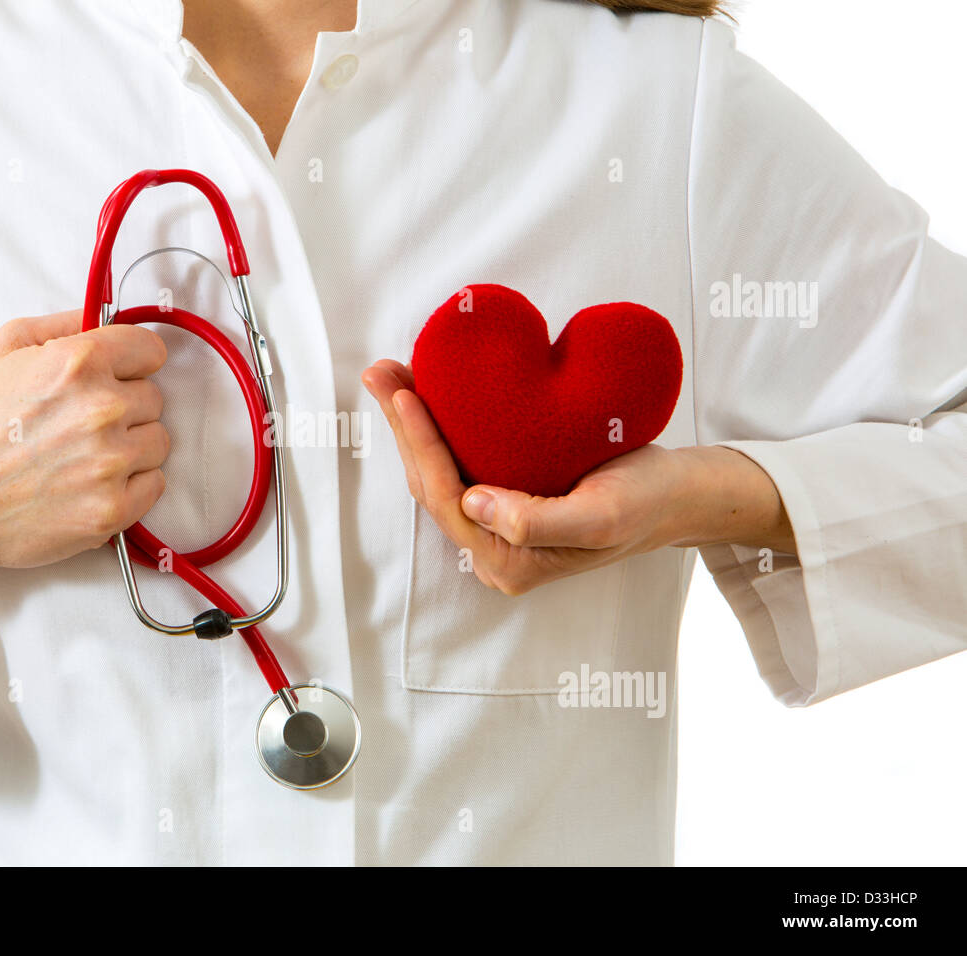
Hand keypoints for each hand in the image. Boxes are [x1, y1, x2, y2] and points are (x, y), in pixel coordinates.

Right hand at [0, 310, 168, 687]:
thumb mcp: (5, 349)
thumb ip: (64, 324)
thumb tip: (107, 317)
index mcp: (78, 362)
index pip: (151, 350)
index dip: (132, 363)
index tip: (117, 376)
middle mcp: (101, 409)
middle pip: (154, 398)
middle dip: (124, 407)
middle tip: (81, 424)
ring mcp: (110, 462)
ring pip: (158, 441)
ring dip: (130, 446)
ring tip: (84, 454)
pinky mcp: (113, 508)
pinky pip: (155, 483)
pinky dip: (131, 485)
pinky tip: (91, 482)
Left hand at [362, 359, 793, 595]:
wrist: (679, 496)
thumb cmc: (647, 502)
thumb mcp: (601, 515)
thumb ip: (535, 522)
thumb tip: (472, 502)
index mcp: (508, 562)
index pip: (445, 498)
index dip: (420, 445)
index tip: (404, 394)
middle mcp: (492, 551)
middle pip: (431, 485)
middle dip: (403, 427)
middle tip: (379, 371)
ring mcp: (496, 529)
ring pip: (440, 473)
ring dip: (413, 425)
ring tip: (392, 375)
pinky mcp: (504, 503)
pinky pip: (460, 464)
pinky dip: (439, 428)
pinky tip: (428, 394)